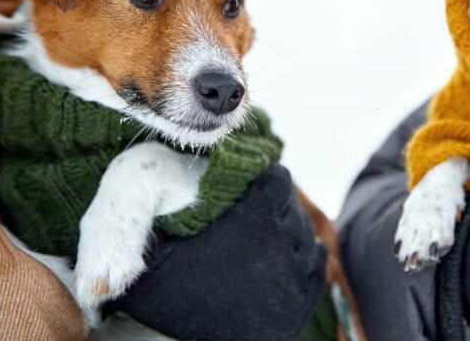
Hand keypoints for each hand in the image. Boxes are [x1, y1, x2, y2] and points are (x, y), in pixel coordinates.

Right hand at [109, 164, 327, 340]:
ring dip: (289, 229)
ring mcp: (293, 279)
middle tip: (254, 208)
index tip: (252, 182)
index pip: (279, 180)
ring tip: (266, 234)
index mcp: (251, 224)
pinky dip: (310, 254)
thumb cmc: (160, 295)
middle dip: (275, 204)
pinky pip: (318, 264)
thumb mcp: (153, 246)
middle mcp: (280, 249)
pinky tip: (296, 250)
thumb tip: (152, 163)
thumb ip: (158, 206)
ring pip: (306, 235)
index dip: (264, 178)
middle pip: (291, 208)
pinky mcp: (299, 305)